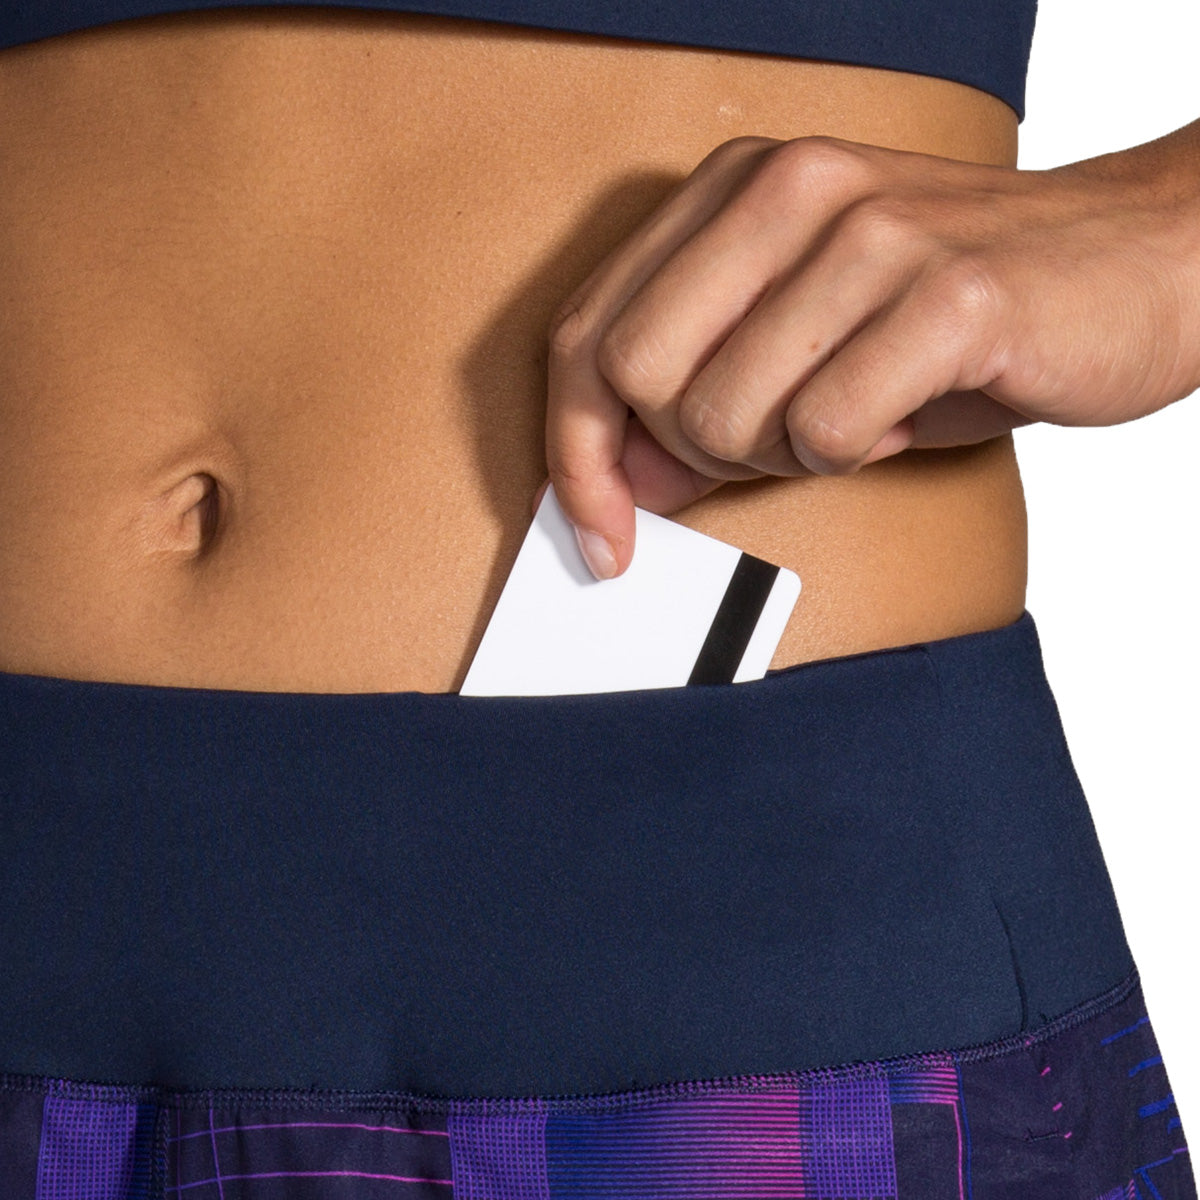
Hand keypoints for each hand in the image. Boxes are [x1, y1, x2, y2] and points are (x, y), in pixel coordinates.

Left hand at [545, 128, 1199, 577]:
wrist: (1140, 262)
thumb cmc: (954, 315)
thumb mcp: (803, 348)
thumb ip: (697, 397)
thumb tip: (614, 482)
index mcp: (735, 190)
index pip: (587, 334)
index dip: (575, 452)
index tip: (599, 534)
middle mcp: (789, 188)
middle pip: (639, 378)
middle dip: (690, 452)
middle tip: (774, 443)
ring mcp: (871, 232)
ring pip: (725, 415)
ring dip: (785, 455)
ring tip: (859, 414)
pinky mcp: (950, 293)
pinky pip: (828, 431)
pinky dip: (860, 453)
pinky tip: (908, 414)